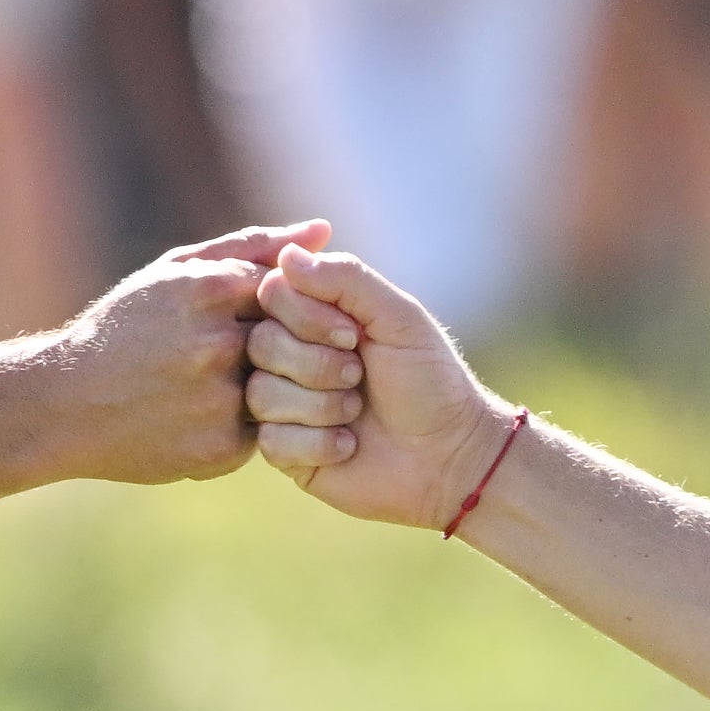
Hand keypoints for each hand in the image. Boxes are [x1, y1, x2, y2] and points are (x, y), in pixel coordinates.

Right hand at [38, 220, 330, 486]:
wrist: (66, 406)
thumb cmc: (126, 329)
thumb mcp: (178, 273)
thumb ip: (253, 247)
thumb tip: (324, 230)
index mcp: (209, 290)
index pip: (296, 289)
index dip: (303, 305)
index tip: (298, 316)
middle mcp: (217, 343)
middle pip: (302, 341)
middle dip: (309, 349)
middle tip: (313, 353)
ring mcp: (219, 399)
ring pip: (292, 390)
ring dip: (294, 390)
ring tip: (276, 387)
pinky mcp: (220, 448)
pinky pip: (268, 434)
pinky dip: (260, 426)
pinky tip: (236, 421)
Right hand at [246, 247, 512, 529]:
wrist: (449, 455)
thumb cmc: (430, 380)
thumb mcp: (399, 317)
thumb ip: (348, 279)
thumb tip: (288, 255)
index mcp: (316, 316)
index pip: (272, 294)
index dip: (305, 316)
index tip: (354, 336)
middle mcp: (293, 356)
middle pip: (260, 344)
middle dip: (317, 365)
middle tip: (359, 377)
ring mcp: (285, 404)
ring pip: (262, 394)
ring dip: (321, 406)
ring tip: (357, 412)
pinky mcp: (286, 451)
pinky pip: (271, 441)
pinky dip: (318, 443)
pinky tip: (349, 446)